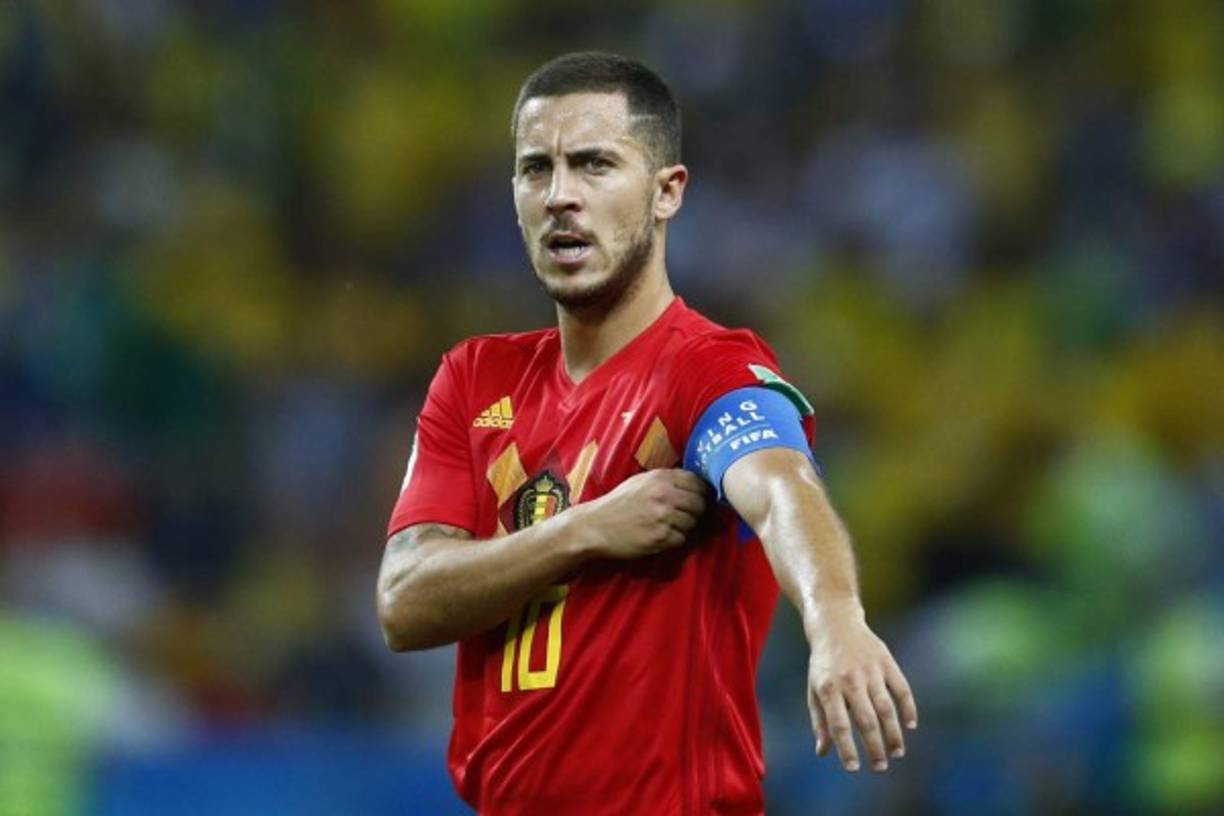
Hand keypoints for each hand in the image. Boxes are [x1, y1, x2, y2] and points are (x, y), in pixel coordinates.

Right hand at [570, 468, 706, 559]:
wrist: (595, 526)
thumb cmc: (618, 503)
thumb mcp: (641, 482)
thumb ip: (666, 480)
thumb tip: (693, 484)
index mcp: (660, 477)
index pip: (697, 482)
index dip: (700, 492)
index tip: (695, 498)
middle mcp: (664, 494)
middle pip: (699, 504)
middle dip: (694, 511)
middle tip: (682, 515)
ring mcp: (663, 516)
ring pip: (693, 523)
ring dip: (684, 527)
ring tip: (667, 526)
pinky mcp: (660, 537)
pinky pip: (681, 539)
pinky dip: (674, 540)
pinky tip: (660, 536)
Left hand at [807, 602, 917, 772]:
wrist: (835, 624)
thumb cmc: (823, 665)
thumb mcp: (814, 690)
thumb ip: (820, 721)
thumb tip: (823, 752)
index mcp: (828, 688)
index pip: (839, 724)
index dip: (847, 748)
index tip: (854, 769)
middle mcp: (849, 680)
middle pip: (866, 720)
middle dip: (874, 747)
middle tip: (880, 767)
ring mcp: (870, 670)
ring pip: (886, 707)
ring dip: (893, 733)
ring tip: (897, 753)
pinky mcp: (886, 661)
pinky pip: (901, 688)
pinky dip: (908, 707)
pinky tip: (910, 726)